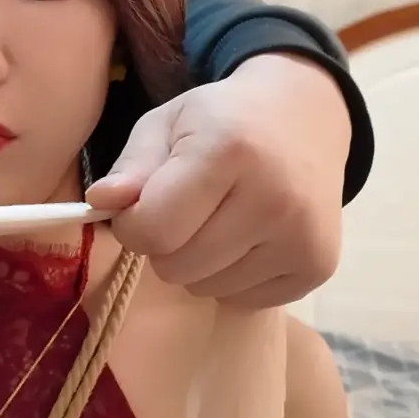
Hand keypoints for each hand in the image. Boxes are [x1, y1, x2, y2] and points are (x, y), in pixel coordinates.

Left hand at [85, 54, 349, 307]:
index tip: (140, 207)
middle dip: (165, 244)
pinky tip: (249, 237)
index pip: (154, 229)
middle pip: (177, 266)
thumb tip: (100, 203)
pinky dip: (233, 276)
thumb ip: (131, 166)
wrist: (306, 118)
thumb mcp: (167, 124)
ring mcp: (302, 238)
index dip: (132, 225)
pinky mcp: (318, 267)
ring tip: (221, 220)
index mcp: (229, 151)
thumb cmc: (222, 120)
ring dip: (199, 262)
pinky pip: (243, 300)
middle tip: (187, 210)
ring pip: (207, 288)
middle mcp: (274, 199)